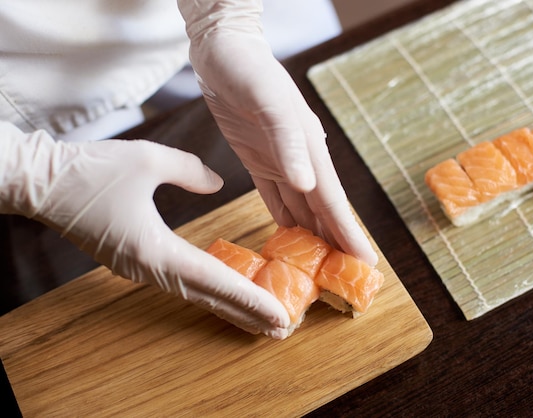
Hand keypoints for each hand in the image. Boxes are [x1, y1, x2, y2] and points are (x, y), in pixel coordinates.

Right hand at [0, 122, 289, 338]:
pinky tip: (222, 292)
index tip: (279, 315)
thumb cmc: (89, 170)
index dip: (250, 298)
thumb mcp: (147, 160)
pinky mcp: (132, 262)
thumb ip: (190, 170)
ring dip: (227, 306)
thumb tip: (217, 183)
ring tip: (259, 318)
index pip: (215, 279)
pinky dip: (206, 291)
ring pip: (193, 293)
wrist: (37, 183)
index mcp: (155, 249)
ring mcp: (139, 269)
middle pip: (207, 296)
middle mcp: (149, 268)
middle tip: (281, 328)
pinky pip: (178, 283)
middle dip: (246, 313)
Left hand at [178, 0, 377, 265]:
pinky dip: (284, 220)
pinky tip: (289, 237)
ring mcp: (281, 162)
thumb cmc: (249, 71)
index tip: (366, 263)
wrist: (223, 50)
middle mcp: (301, 160)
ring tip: (320, 267)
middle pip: (322, 210)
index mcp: (309, 148)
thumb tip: (309, 185)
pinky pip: (275, 199)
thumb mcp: (268, 102)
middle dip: (336, 242)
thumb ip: (289, 144)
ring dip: (312, 236)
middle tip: (346, 276)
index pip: (333, 200)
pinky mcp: (258, 161)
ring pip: (302, 209)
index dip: (349, 233)